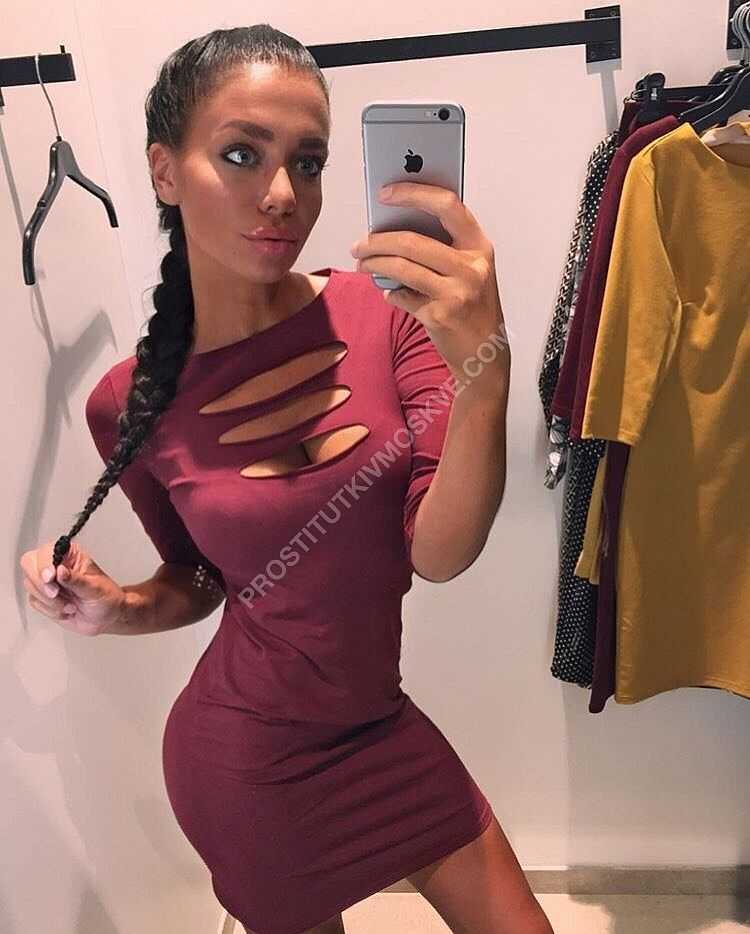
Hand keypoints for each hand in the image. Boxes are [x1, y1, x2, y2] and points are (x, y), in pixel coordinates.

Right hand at [20, 540, 126, 636]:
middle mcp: (56, 565)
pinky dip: (50, 610)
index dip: (44, 565)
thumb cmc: (106, 598)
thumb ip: (76, 580)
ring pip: (30, 585)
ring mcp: (48, 581)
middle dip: (42, 584)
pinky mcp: (43, 597)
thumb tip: (60, 571)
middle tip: (57, 594)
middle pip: (29, 565)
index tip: (51, 578)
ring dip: (50, 601)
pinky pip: (34, 602)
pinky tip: (66, 609)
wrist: (107, 618)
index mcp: (71, 555)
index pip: (46, 552)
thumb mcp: (95, 588)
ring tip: (71, 604)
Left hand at [350, 182, 509, 382]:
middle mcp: (472, 266)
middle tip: (359, 244)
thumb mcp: (469, 270)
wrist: (485, 353)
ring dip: (374, 264)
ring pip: (402, 268)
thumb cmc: (472, 306)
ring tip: (362, 263)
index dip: (413, 194)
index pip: (447, 205)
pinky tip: (390, 293)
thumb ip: (443, 247)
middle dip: (377, 240)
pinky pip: (402, 296)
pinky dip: (391, 293)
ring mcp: (457, 292)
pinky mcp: (441, 316)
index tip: (386, 193)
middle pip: (413, 241)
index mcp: (479, 246)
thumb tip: (395, 226)